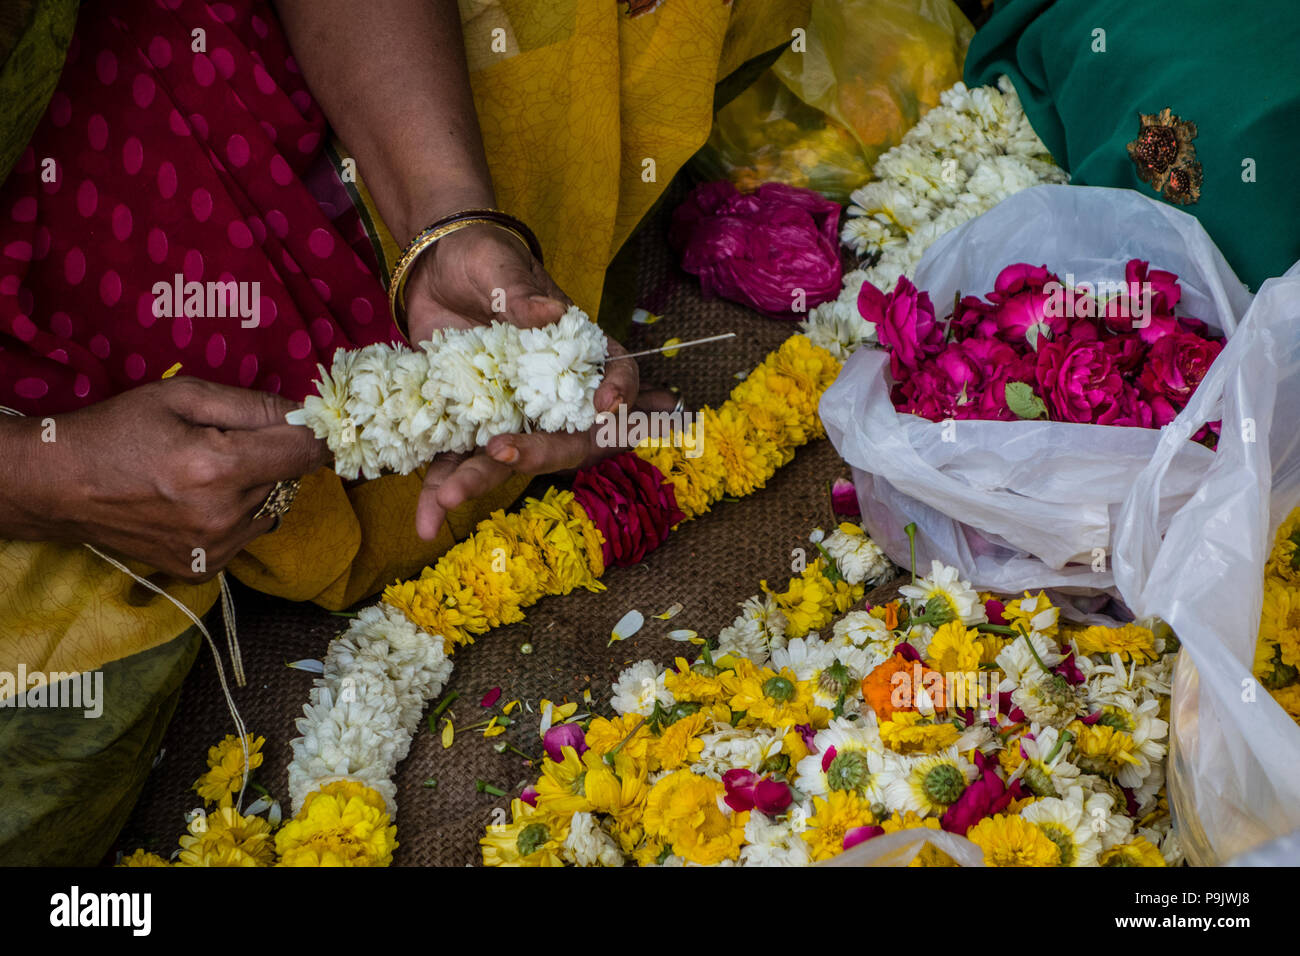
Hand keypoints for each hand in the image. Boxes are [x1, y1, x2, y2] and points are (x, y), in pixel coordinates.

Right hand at [18, 378, 327, 580]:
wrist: (60, 486)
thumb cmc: (118, 431)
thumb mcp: (183, 397)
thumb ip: (253, 405)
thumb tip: (308, 414)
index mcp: (219, 468)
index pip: (305, 453)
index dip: (313, 435)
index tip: (308, 425)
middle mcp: (223, 516)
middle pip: (288, 477)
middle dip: (271, 455)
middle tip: (226, 441)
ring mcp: (214, 549)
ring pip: (271, 505)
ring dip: (254, 487)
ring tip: (205, 473)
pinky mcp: (204, 569)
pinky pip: (248, 533)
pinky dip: (237, 514)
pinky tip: (198, 501)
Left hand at [401, 223, 639, 539]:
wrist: (432, 268)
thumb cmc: (482, 257)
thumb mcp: (499, 266)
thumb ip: (520, 293)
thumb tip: (549, 310)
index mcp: (573, 350)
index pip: (617, 375)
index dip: (622, 395)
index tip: (607, 409)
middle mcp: (549, 391)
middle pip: (563, 435)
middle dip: (536, 453)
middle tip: (505, 455)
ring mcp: (509, 412)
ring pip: (508, 457)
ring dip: (479, 482)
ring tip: (448, 500)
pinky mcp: (468, 424)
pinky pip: (459, 462)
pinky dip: (440, 489)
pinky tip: (426, 519)